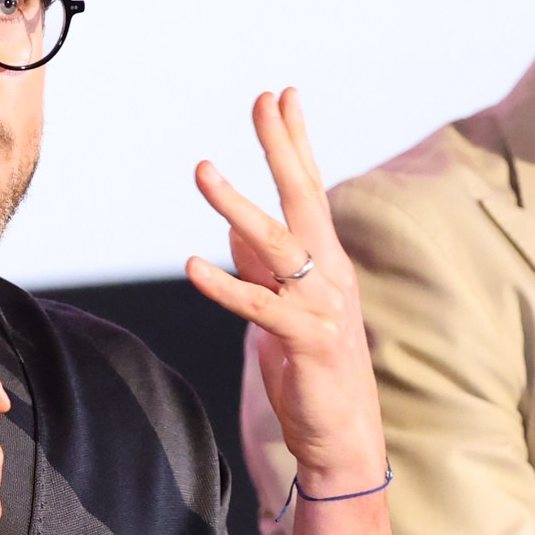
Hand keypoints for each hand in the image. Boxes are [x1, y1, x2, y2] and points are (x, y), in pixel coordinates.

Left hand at [186, 89, 386, 489]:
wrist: (342, 438)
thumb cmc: (312, 372)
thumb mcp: (281, 310)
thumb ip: (262, 271)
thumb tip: (235, 232)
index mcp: (326, 262)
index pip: (310, 189)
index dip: (296, 142)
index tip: (281, 96)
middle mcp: (331, 274)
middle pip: (304, 198)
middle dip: (282, 147)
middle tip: (263, 100)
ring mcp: (322, 306)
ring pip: (278, 245)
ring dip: (238, 205)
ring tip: (203, 168)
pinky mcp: (307, 341)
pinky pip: (260, 306)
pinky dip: (225, 285)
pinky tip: (192, 265)